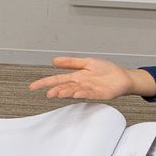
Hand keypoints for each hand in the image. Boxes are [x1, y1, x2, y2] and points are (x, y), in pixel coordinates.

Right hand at [27, 56, 155, 99]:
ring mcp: (89, 90)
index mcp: (76, 77)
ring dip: (67, 92)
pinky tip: (76, 93)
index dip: (45, 83)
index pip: (57, 79)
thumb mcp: (87, 62)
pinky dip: (82, 93)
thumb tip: (53, 61)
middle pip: (64, 87)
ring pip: (75, 91)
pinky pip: (89, 93)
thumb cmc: (106, 70)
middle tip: (48, 93)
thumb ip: (71, 62)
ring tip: (59, 93)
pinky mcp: (99, 94)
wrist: (122, 77)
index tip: (33, 86)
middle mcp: (80, 84)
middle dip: (56, 90)